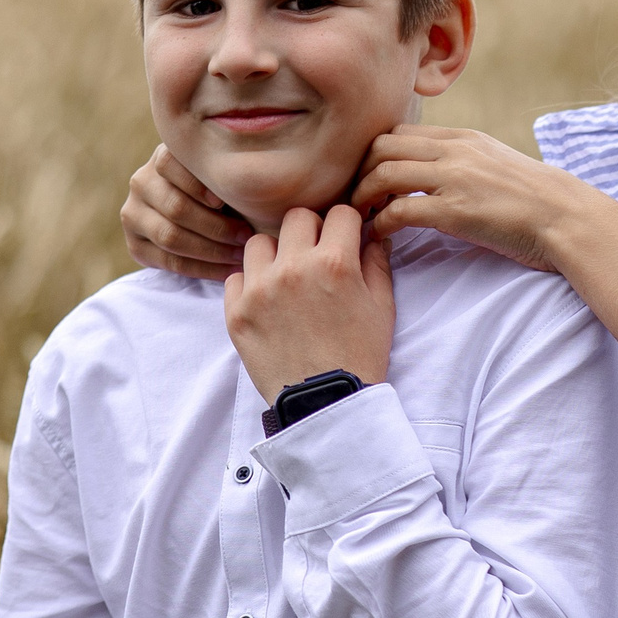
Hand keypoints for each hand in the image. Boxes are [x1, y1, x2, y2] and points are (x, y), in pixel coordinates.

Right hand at [122, 144, 252, 280]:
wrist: (197, 217)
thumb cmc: (223, 191)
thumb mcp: (222, 176)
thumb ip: (228, 174)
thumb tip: (253, 180)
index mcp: (162, 158)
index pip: (168, 164)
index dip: (196, 184)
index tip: (223, 200)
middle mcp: (141, 182)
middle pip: (175, 207)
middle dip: (216, 226)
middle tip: (246, 236)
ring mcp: (133, 214)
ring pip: (170, 236)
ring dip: (211, 250)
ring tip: (240, 256)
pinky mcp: (135, 244)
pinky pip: (169, 261)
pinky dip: (202, 269)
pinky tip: (226, 271)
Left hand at [223, 205, 393, 397]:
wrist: (325, 404)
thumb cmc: (359, 357)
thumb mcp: (382, 309)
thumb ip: (376, 265)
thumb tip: (371, 237)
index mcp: (335, 263)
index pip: (339, 213)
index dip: (346, 226)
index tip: (344, 240)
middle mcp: (294, 268)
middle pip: (296, 217)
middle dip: (311, 231)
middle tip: (315, 255)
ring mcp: (260, 289)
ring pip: (259, 242)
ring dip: (275, 253)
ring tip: (286, 277)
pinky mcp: (236, 312)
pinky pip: (235, 277)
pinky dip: (249, 284)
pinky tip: (267, 302)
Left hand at [351, 125, 615, 271]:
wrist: (567, 218)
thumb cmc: (535, 201)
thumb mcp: (496, 163)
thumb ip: (463, 160)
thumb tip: (435, 169)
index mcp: (463, 138)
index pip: (398, 132)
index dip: (373, 155)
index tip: (367, 180)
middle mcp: (455, 151)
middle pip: (381, 146)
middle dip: (359, 172)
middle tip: (354, 199)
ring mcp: (454, 179)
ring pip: (383, 173)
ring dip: (363, 197)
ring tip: (360, 218)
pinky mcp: (455, 212)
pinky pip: (399, 212)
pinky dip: (380, 225)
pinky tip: (378, 238)